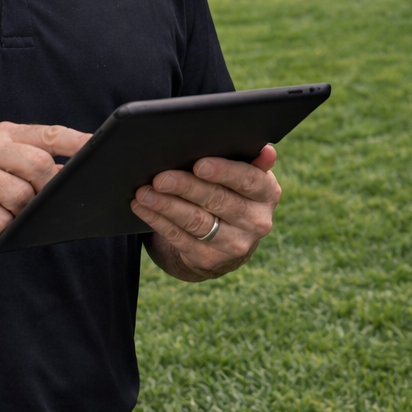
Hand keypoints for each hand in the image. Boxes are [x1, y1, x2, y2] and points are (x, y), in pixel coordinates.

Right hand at [0, 123, 89, 251]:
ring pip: (20, 195)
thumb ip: (29, 166)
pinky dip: (4, 230)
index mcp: (0, 135)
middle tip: (39, 205)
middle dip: (46, 190)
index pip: (47, 134)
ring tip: (12, 217)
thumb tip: (71, 178)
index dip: (77, 142)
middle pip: (37, 165)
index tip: (101, 150)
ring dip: (23, 214)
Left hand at [132, 145, 281, 280]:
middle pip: (218, 201)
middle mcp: (256, 222)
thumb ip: (252, 161)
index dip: (224, 172)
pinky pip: (180, 238)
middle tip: (160, 177)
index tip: (199, 165)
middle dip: (186, 187)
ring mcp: (234, 244)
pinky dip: (158, 221)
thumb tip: (267, 151)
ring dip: (166, 206)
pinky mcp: (209, 259)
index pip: (248, 180)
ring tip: (145, 192)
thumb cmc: (234, 191)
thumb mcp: (247, 175)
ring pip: (196, 222)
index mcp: (267, 194)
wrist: (231, 237)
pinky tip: (144, 208)